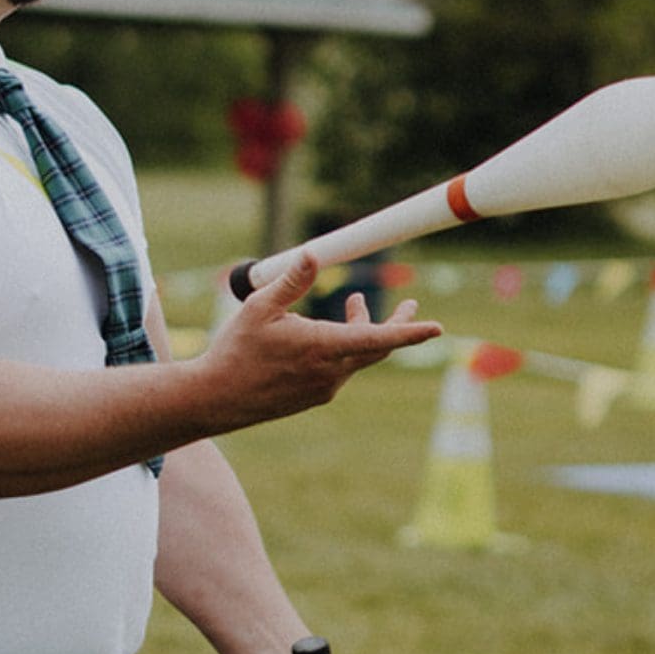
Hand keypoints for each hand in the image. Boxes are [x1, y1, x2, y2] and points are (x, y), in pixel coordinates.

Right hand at [200, 254, 440, 429]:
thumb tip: (314, 254)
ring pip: (358, 357)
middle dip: (396, 324)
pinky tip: (325, 334)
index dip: (409, 332)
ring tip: (355, 302)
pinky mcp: (315, 396)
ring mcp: (324, 388)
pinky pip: (342, 369)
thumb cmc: (236, 350)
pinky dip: (346, 347)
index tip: (437, 328)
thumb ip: (291, 282)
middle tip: (412, 304)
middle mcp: (330, 372)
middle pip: (378, 347)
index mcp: (322, 347)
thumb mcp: (260, 307)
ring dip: (362, 330)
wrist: (217, 399)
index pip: (377, 339)